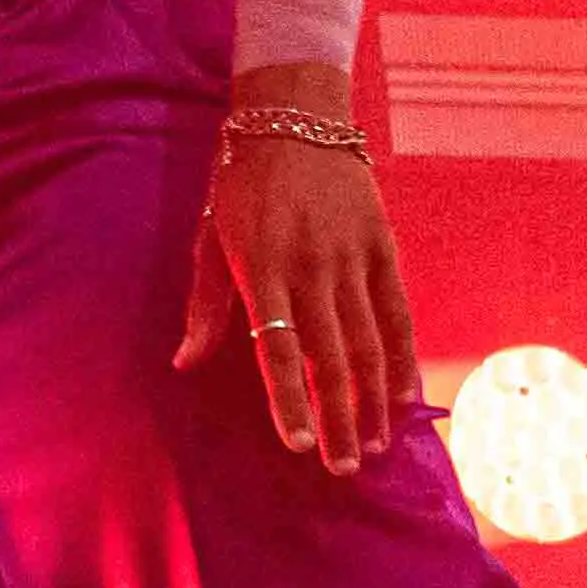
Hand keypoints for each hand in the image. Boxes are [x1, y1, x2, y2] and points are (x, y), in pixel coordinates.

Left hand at [177, 116, 415, 470]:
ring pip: (370, 343)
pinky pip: (398, 314)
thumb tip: (184, 363)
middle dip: (339, 419)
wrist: (295, 118)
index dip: (290, 401)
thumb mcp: (210, 236)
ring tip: (375, 446)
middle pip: (330, 358)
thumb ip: (205, 306)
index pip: (277, 350)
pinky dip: (402, 358)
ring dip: (373, 401)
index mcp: (261, 267)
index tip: (299, 446)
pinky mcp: (384, 248)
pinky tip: (402, 396)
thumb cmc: (242, 184)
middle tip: (343, 469)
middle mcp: (312, 267)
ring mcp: (353, 258)